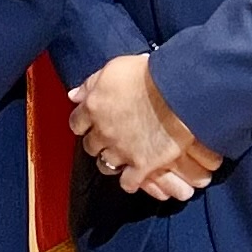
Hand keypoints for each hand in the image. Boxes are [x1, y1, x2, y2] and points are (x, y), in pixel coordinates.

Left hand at [69, 53, 221, 202]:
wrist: (177, 91)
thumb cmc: (149, 75)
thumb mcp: (113, 69)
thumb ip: (90, 84)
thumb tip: (74, 95)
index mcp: (94, 107)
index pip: (77, 123)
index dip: (84, 123)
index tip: (90, 122)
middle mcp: (104, 132)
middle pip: (90, 146)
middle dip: (97, 142)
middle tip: (108, 137)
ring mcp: (122, 150)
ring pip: (106, 164)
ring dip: (111, 160)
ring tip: (121, 155)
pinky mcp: (143, 165)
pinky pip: (128, 182)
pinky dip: (130, 180)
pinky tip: (135, 174)